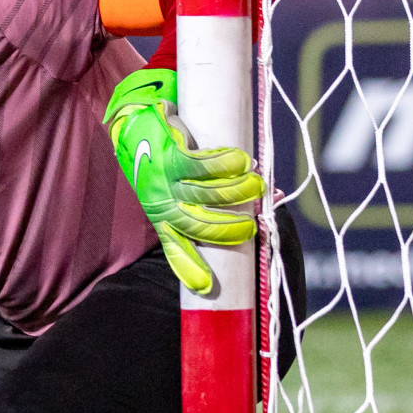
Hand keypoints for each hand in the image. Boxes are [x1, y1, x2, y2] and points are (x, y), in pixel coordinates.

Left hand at [103, 68, 264, 295]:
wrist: (136, 126)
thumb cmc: (164, 164)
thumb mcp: (179, 190)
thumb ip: (219, 201)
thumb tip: (275, 201)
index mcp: (163, 218)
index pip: (175, 249)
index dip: (189, 268)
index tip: (205, 287)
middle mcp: (163, 203)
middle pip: (199, 226)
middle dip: (229, 230)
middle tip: (252, 228)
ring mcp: (166, 179)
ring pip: (207, 194)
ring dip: (238, 193)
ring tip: (258, 187)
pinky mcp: (172, 154)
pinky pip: (204, 163)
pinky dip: (228, 163)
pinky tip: (244, 162)